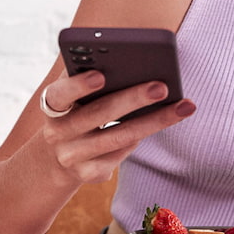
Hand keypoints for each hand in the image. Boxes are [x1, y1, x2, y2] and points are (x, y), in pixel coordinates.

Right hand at [37, 69, 195, 184]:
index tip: (101, 75)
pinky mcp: (85, 174)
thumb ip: (87, 75)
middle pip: (98, 114)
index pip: (59, 93)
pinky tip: (156, 126)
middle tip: (162, 86)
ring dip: (153, 121)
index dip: (78, 85)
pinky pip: (118, 156)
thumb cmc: (75, 111)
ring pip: (117, 137)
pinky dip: (136, 141)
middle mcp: (56, 131)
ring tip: (182, 107)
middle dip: (132, 99)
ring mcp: (70, 156)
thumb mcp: (72, 94)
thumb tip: (129, 59)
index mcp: (51, 103)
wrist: (53, 156)